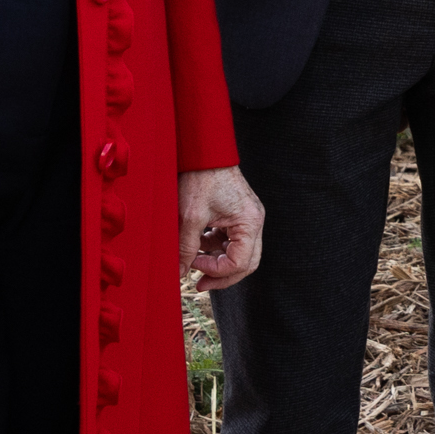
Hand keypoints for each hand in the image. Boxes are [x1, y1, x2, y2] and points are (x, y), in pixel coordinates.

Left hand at [180, 167, 262, 289]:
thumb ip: (186, 248)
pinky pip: (232, 240)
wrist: (204, 151)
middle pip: (246, 262)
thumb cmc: (201, 177)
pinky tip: (198, 245)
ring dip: (218, 261)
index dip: (216, 271)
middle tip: (200, 283)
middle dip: (222, 275)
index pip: (240, 263)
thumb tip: (180, 273)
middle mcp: (254, 221)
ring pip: (240, 253)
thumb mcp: (190, 216)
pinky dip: (216, 247)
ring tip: (194, 260)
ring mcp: (248, 218)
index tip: (194, 266)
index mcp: (249, 222)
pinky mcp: (238, 215)